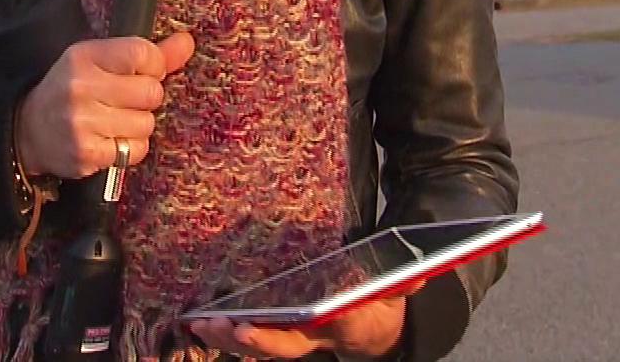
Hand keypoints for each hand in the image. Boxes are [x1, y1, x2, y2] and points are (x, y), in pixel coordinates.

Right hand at [15, 31, 195, 178]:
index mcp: (84, 56)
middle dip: (146, 99)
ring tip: (115, 122)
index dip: (154, 66)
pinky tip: (110, 140)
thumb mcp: (99, 62)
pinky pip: (134, 151)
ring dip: (138, 126)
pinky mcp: (87, 153)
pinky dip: (129, 148)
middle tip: (126, 101)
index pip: (143, 53)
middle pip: (151, 92)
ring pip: (146, 124)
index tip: (143, 73)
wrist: (27, 131)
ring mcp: (82, 122)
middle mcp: (81, 86)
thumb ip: (145, 54)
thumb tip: (187, 43)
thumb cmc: (72, 91)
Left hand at [186, 294, 407, 358]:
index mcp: (344, 327)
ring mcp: (290, 342)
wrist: (369, 337)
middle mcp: (313, 341)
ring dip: (229, 339)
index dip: (331, 320)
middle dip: (259, 341)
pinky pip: (244, 341)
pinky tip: (198, 323)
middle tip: (235, 329)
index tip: (321, 312)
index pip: (337, 325)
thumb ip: (403, 285)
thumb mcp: (393, 296)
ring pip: (257, 348)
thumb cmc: (375, 309)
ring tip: (203, 325)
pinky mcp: (273, 337)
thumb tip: (421, 272)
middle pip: (284, 346)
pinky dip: (221, 335)